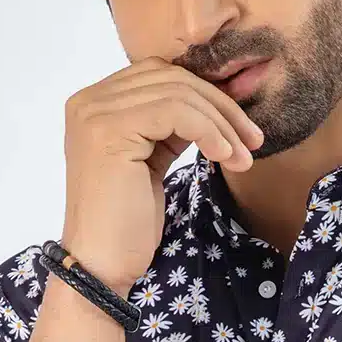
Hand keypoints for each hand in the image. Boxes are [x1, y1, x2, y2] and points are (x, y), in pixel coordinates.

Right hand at [62, 56, 265, 289]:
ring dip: (222, 124)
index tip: (240, 127)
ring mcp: (95, 113)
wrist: (101, 266)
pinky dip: (209, 131)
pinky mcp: (109, 131)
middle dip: (221, 106)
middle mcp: (89, 101)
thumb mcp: (152, 161)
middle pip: (172, 77)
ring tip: (243, 158)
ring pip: (178, 93)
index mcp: (95, 103)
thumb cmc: (128, 222)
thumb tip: (211, 102)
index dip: (206, 95)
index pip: (161, 75)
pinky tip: (225, 157)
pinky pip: (176, 111)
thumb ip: (168, 127)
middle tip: (253, 139)